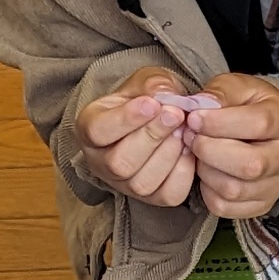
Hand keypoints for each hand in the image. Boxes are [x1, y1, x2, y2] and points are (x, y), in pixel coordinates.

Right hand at [74, 65, 198, 208]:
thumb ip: (154, 83)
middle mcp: (100, 162)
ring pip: (141, 182)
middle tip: (175, 115)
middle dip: (152, 136)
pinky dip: (183, 172)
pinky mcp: (152, 198)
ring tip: (183, 130)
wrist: (157, 120)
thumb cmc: (146, 99)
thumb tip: (166, 93)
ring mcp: (124, 184)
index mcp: (89, 128)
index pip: (98, 131)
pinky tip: (189, 149)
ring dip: (168, 154)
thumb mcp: (146, 81)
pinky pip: (167, 195)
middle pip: (119, 162)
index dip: (126, 119)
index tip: (152, 104)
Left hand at [186, 71, 278, 221]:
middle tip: (191, 137)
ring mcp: (276, 185)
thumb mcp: (238, 87)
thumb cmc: (248, 106)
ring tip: (199, 153)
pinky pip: (225, 207)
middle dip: (209, 150)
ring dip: (206, 171)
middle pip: (249, 165)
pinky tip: (208, 171)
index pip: (258, 125)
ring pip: (234, 190)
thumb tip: (200, 107)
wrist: (265, 131)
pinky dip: (207, 191)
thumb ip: (220, 92)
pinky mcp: (260, 204)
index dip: (220, 122)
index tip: (194, 118)